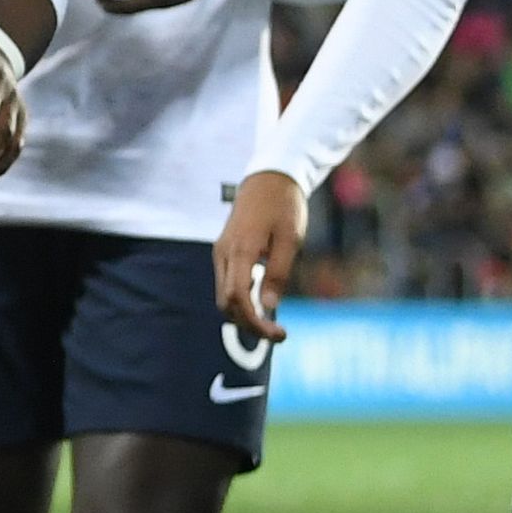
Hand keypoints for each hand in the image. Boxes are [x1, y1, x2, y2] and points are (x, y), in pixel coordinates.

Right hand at [214, 171, 308, 341]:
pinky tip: (261, 302)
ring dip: (243, 314)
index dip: (255, 322)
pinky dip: (240, 300)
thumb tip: (268, 305)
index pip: (238, 298)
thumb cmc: (284, 206)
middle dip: (248, 324)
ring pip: (223, 296)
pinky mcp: (225, 251)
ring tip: (270, 322)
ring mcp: (221, 252)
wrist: (268, 178)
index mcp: (241, 250)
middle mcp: (224, 254)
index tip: (279, 334)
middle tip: (277, 333)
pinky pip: (226, 284)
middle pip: (225, 302)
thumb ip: (277, 273)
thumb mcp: (290, 239)